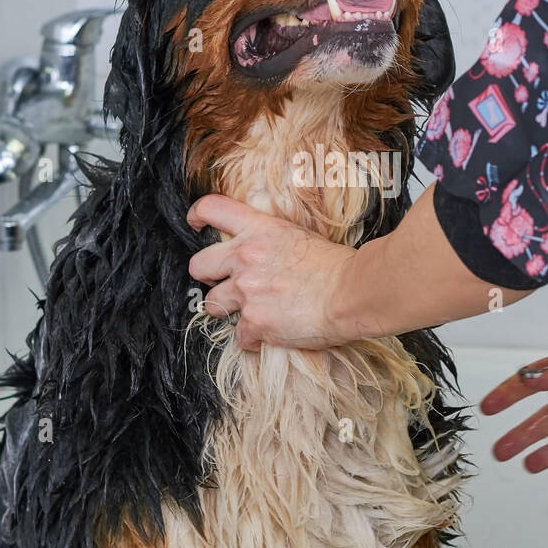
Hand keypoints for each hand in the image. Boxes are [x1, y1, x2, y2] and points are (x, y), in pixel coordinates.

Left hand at [187, 194, 358, 350]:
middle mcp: (246, 257)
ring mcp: (246, 290)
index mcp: (259, 229)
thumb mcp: (300, 237)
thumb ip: (273, 242)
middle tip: (219, 282)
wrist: (352, 292)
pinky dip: (254, 339)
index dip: (197, 215)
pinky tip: (273, 334)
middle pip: (198, 264)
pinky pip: (240, 337)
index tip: (195, 223)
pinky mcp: (254, 322)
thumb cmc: (337, 266)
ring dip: (229, 310)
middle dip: (206, 276)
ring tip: (252, 313)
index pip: (213, 208)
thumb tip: (266, 253)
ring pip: (213, 305)